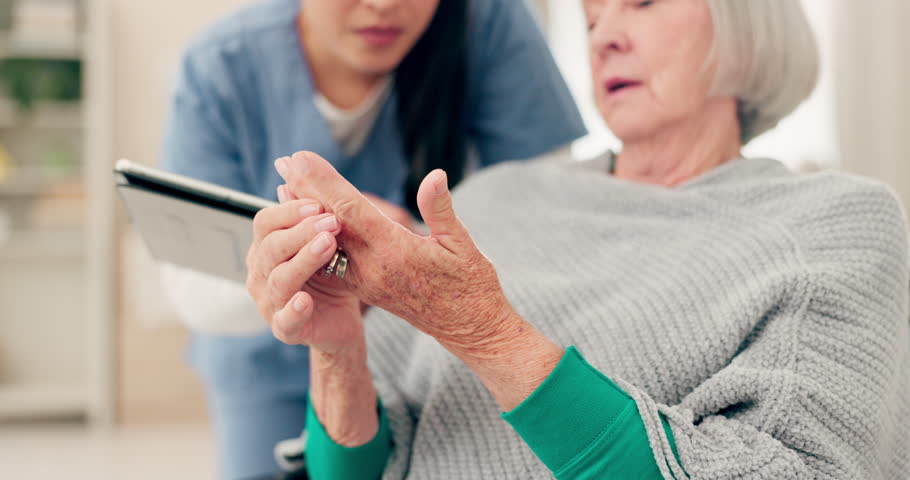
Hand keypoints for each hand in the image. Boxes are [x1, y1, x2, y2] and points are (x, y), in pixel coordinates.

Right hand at [245, 186, 363, 352]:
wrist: (342, 320)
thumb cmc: (332, 275)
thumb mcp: (326, 238)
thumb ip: (309, 208)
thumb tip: (291, 162)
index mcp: (267, 248)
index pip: (265, 222)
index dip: (290, 211)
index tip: (318, 203)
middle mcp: (261, 274)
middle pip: (271, 248)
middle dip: (301, 232)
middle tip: (332, 222)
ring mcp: (270, 303)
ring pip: (279, 280)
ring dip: (303, 261)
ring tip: (328, 246)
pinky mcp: (286, 329)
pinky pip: (285, 320)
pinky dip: (294, 310)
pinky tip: (306, 300)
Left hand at [275, 152, 513, 352]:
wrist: (468, 329)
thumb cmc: (471, 285)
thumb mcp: (463, 245)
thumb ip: (442, 210)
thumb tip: (434, 176)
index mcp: (396, 252)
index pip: (351, 210)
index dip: (324, 182)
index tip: (302, 157)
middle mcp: (373, 268)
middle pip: (330, 223)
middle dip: (305, 190)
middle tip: (284, 160)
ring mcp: (366, 281)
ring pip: (325, 243)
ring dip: (305, 215)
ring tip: (284, 186)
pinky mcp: (365, 289)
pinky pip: (332, 261)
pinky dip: (314, 238)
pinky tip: (304, 223)